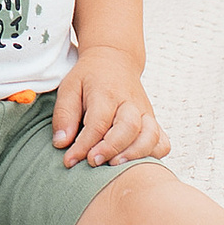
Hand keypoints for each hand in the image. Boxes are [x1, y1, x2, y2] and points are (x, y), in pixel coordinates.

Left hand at [52, 50, 170, 166]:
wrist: (115, 58)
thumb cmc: (89, 77)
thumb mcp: (69, 87)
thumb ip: (64, 115)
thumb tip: (61, 144)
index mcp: (106, 92)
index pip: (98, 122)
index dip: (84, 145)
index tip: (70, 160)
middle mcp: (129, 102)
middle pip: (128, 127)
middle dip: (111, 147)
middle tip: (93, 162)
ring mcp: (145, 112)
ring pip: (150, 134)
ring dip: (135, 153)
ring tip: (115, 165)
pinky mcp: (153, 121)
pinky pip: (162, 141)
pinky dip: (154, 154)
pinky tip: (137, 164)